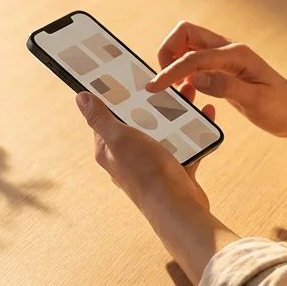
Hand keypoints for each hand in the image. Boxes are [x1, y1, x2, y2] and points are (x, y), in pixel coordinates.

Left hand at [76, 91, 216, 210]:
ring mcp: (152, 165)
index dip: (117, 97)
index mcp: (110, 149)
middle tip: (169, 82)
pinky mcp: (174, 171)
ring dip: (178, 113)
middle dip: (154, 101)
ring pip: (166, 131)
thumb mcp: (118, 138)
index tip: (130, 77)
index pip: (108, 117)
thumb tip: (80, 98)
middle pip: (140, 121)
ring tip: (190, 93)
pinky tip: (206, 115)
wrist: (177, 207)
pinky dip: (196, 130)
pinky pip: (186, 145)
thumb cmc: (145, 173)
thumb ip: (99, 118)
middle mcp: (129, 158)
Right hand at [145, 21, 286, 138]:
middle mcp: (229, 50)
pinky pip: (195, 60)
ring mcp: (226, 57)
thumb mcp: (256, 102)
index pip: (193, 56)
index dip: (170, 71)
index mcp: (236, 55)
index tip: (154, 88)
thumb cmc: (282, 109)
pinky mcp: (224, 68)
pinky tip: (188, 91)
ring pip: (188, 44)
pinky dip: (184, 71)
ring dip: (174, 60)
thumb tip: (197, 77)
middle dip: (167, 51)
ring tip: (174, 88)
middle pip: (186, 33)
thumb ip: (226, 88)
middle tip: (164, 80)